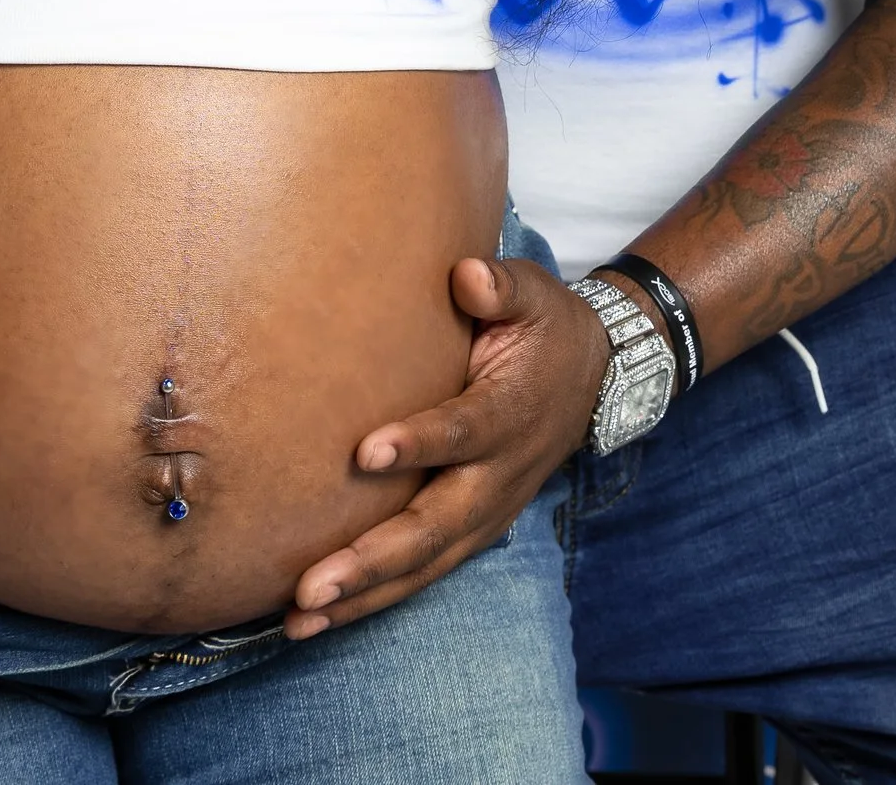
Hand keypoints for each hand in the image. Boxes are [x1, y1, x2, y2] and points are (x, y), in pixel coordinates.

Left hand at [284, 256, 607, 637]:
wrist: (593, 376)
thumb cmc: (543, 327)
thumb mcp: (533, 293)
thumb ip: (501, 286)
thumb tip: (468, 276)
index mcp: (511, 411)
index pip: (463, 430)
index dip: (419, 443)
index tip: (365, 453)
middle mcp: (499, 475)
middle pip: (435, 525)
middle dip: (373, 558)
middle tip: (312, 582)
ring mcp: (487, 511)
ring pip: (425, 564)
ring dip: (364, 594)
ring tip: (302, 617)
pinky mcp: (472, 530)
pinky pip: (423, 573)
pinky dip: (373, 600)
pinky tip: (317, 618)